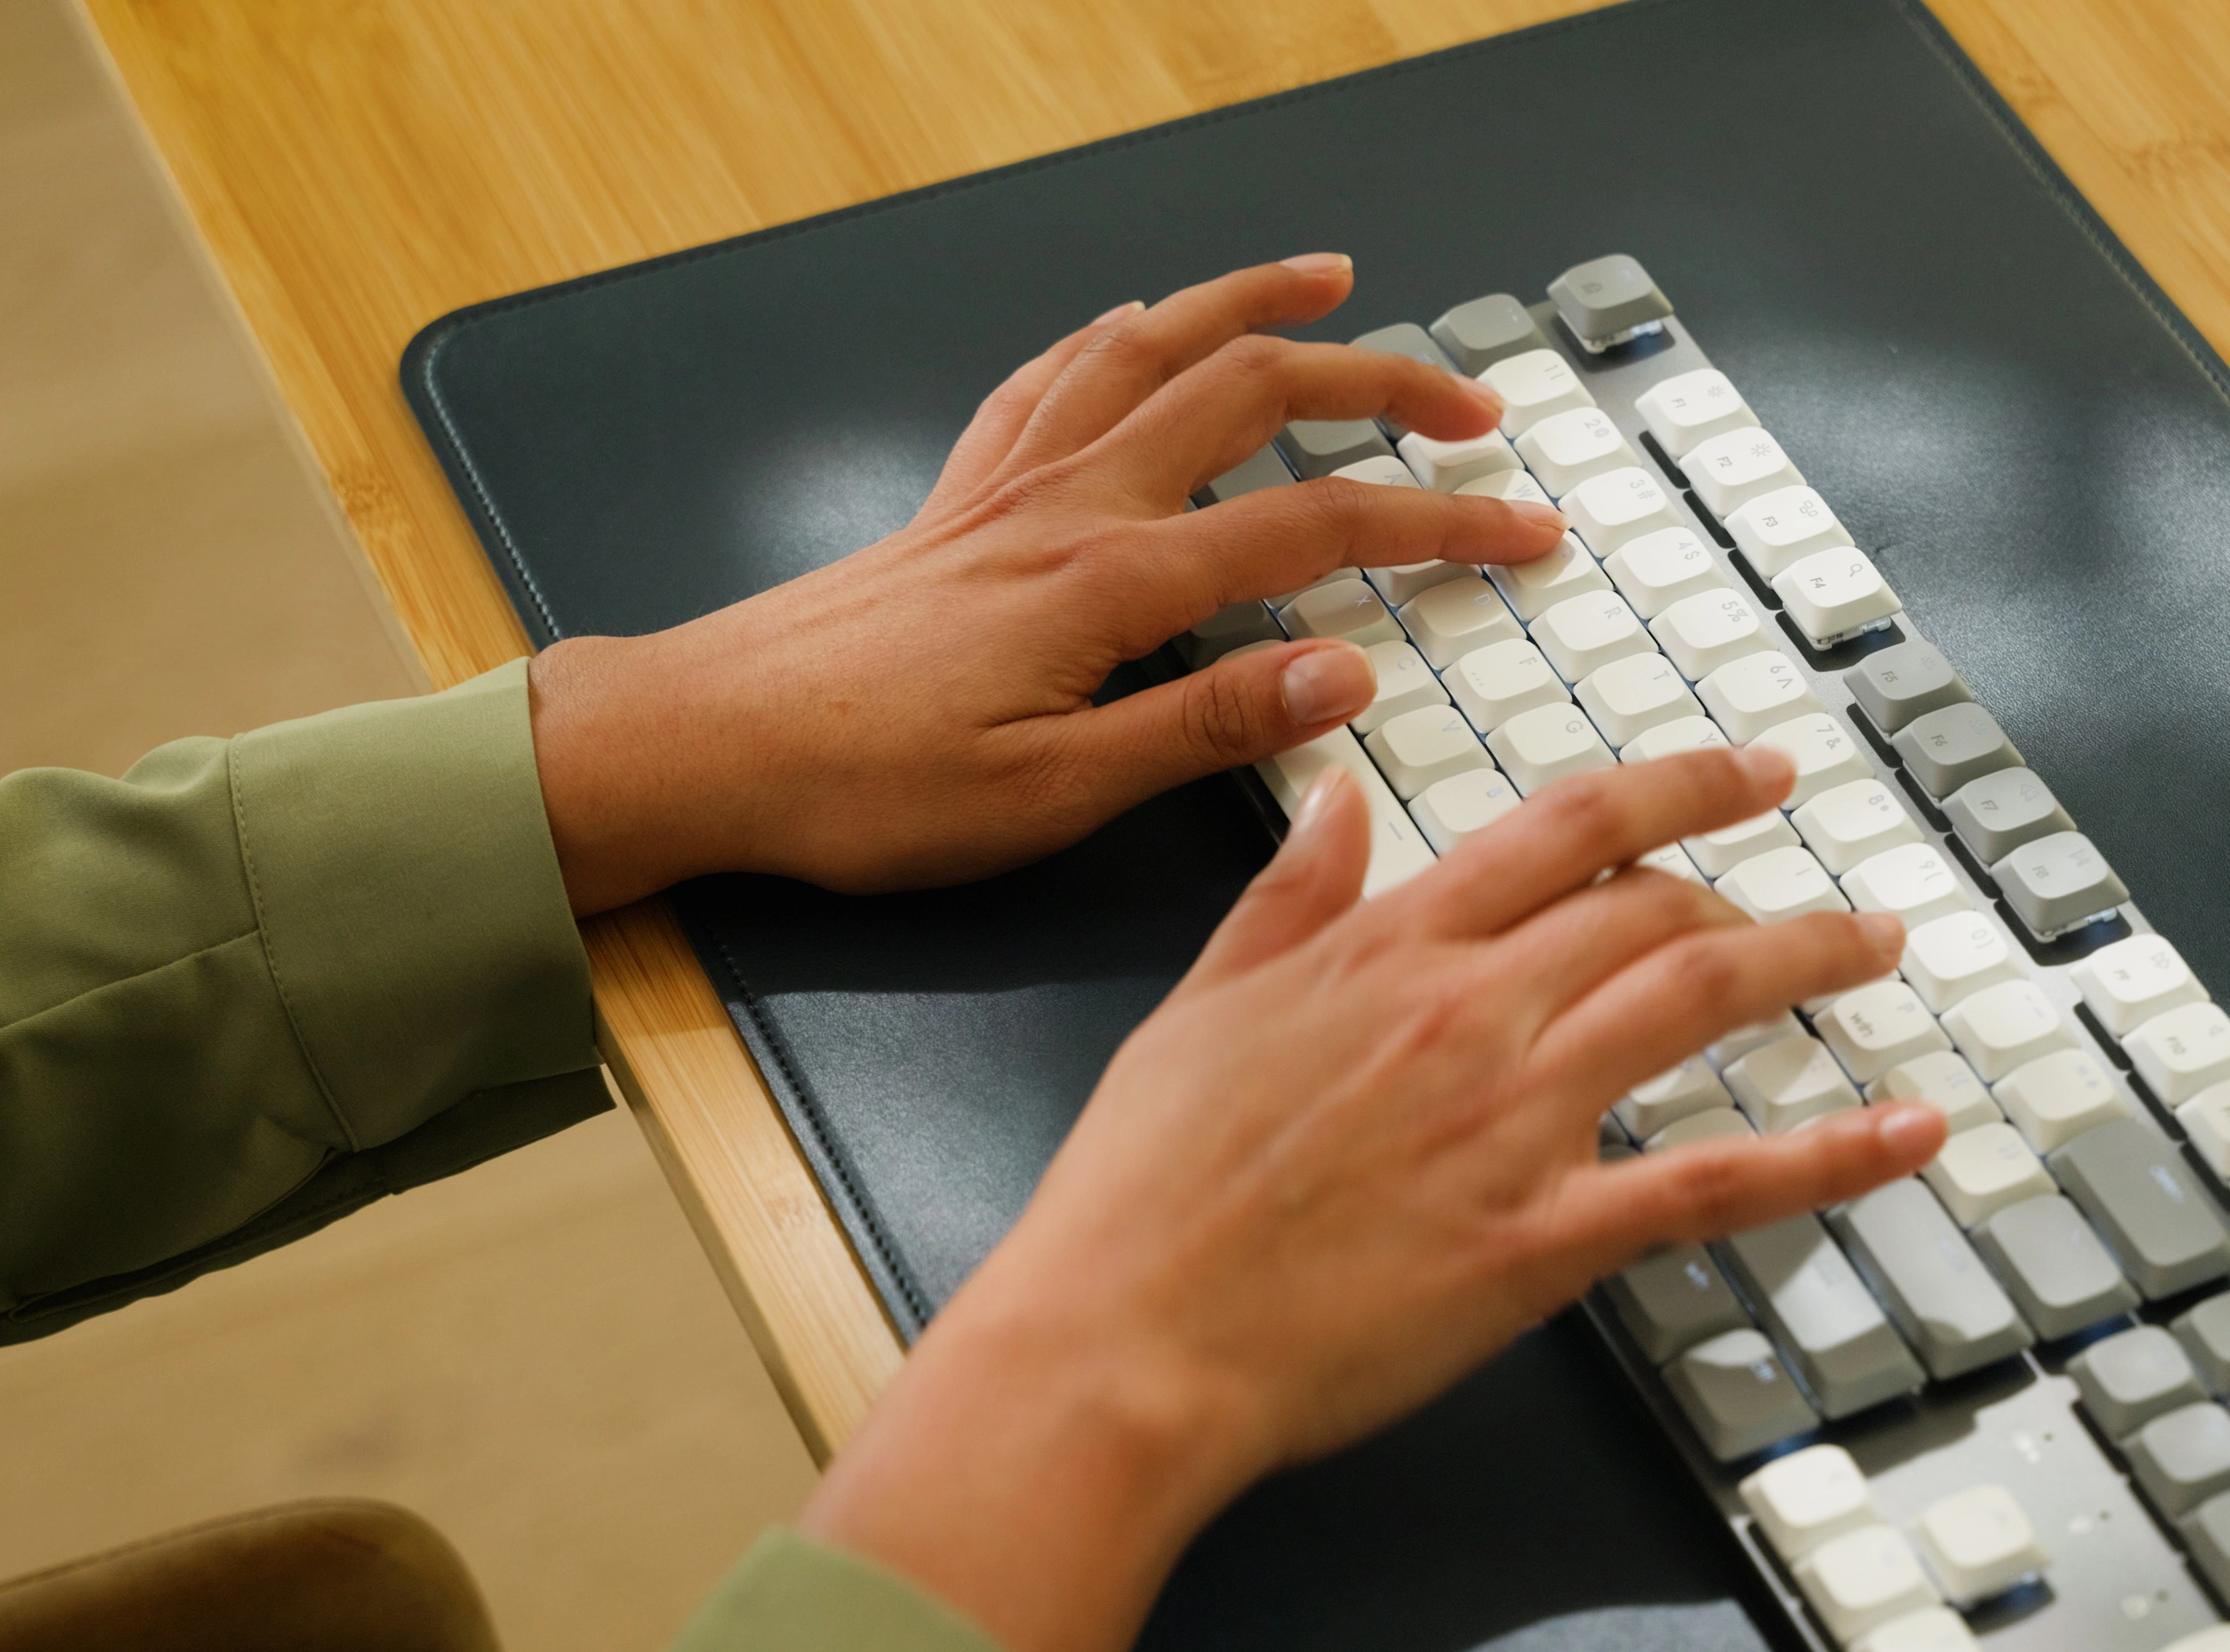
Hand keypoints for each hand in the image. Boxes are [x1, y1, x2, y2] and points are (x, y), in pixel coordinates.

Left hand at [525, 255, 1566, 911]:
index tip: (1524, 529)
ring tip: (1330, 278)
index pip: (1316, 526)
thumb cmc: (867, 789)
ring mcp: (1010, 484)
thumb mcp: (1054, 795)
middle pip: (1251, 395)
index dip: (1436, 521)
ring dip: (1250, 304)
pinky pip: (1055, 375)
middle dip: (1376, 382)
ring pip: (1153, 349)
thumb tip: (1342, 672)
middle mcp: (1069, 504)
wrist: (705, 746)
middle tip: (1468, 404)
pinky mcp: (961, 495)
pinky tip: (1144, 322)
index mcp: (1111, 583)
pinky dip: (1120, 332)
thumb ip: (1205, 730)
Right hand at [801, 746, 1950, 1651]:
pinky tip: (1908, 1131)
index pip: (1565, 829)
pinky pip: (1717, 1179)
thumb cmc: (1142, 1198)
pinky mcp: (1543, 1238)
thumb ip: (1285, 900)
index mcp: (1387, 951)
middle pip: (1652, 908)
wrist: (1121, 1340)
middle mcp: (1469, 1013)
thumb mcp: (1198, 1009)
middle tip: (1824, 897)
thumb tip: (1335, 800)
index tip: (1750, 774)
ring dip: (1809, 964)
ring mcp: (1515, 1122)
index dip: (1676, 787)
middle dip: (1756, 884)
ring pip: (1700, 1000)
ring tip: (1875, 954)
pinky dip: (1829, 1153)